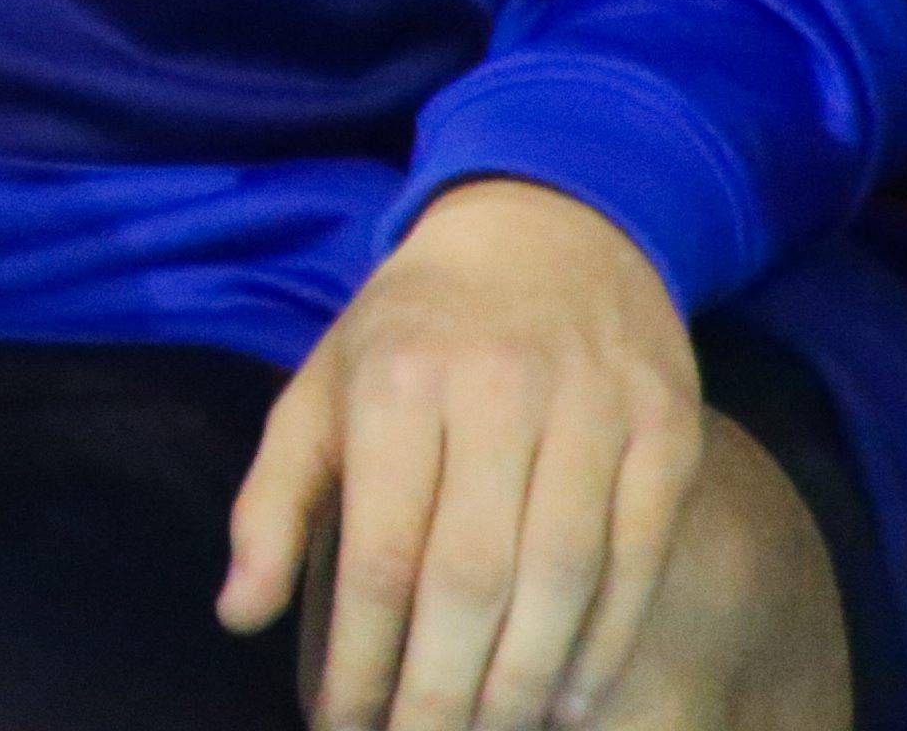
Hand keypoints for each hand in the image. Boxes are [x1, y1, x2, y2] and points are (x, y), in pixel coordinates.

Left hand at [226, 179, 706, 730]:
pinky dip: (606, 642)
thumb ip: (273, 501)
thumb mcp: (321, 387)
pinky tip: (570, 702)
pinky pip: (639, 559)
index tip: (341, 725)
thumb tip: (238, 614)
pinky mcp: (668, 430)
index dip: (361, 657)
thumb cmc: (413, 329)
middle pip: (471, 578)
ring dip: (525, 682)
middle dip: (442, 691)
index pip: (378, 552)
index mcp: (394, 383)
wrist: (550, 225)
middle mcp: (495, 393)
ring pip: (562, 578)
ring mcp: (593, 409)